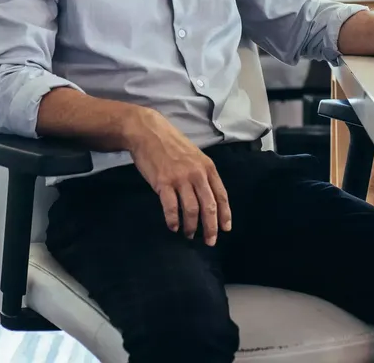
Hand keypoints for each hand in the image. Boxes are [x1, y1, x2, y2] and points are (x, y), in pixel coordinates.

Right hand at [128, 111, 231, 244]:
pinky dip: (173, 220)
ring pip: (191, 210)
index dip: (224, 215)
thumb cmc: (171, 144)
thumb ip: (202, 173)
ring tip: (189, 235)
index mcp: (207, 167)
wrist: (148, 132)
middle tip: (210, 241)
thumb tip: (208, 195)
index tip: (225, 229)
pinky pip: (171, 208)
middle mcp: (197, 174)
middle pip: (209, 206)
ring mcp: (180, 179)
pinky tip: (173, 227)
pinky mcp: (163, 183)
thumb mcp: (195, 155)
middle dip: (211, 227)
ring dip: (191, 227)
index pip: (221, 195)